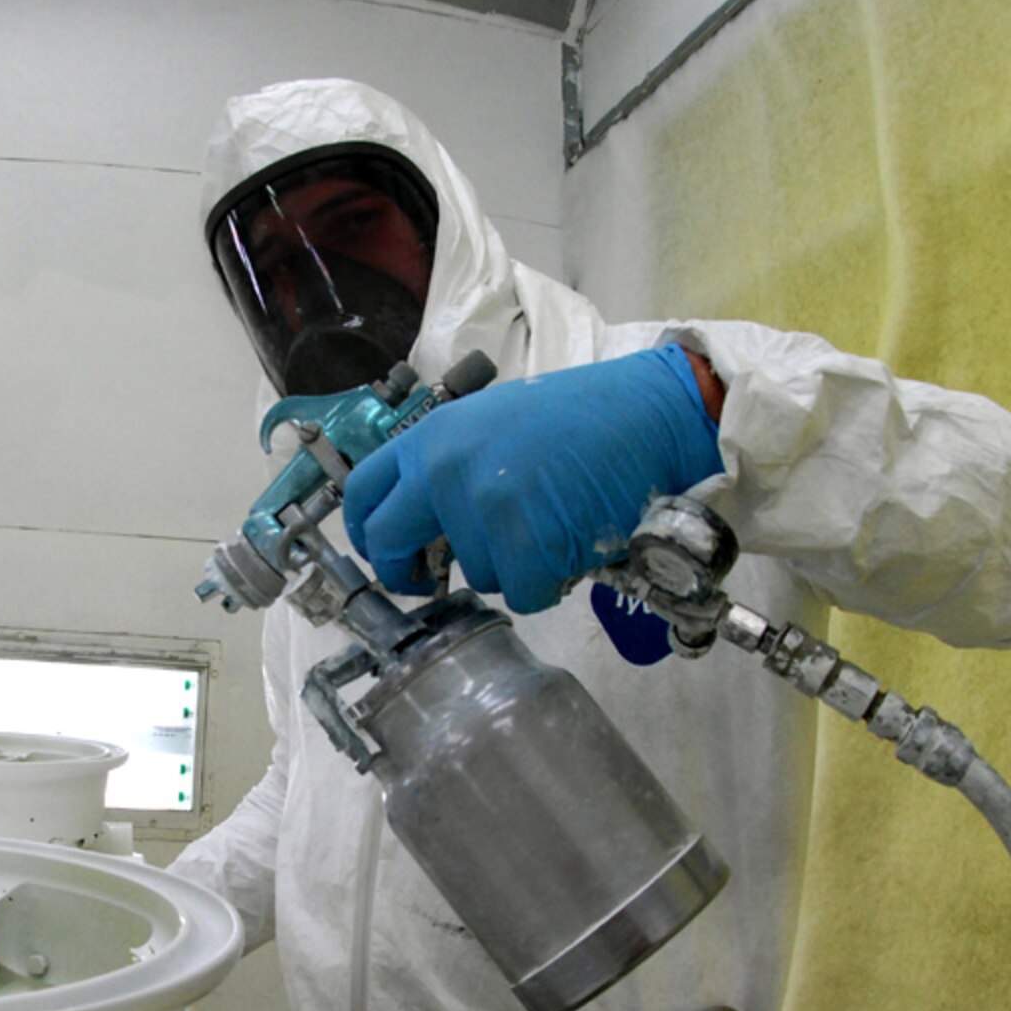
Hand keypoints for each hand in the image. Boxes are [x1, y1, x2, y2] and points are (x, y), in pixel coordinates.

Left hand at [342, 345, 724, 613]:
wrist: (647, 415)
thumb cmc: (578, 419)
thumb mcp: (491, 423)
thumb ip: (447, 467)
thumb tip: (420, 527)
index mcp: (432, 437)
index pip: (363, 494)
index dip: (365, 533)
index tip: (380, 552)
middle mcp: (444, 471)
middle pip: (389, 545)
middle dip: (407, 574)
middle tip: (429, 580)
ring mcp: (483, 510)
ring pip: (473, 575)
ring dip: (509, 567)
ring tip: (548, 526)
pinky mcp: (526, 546)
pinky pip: (521, 595)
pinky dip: (547, 585)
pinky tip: (569, 548)